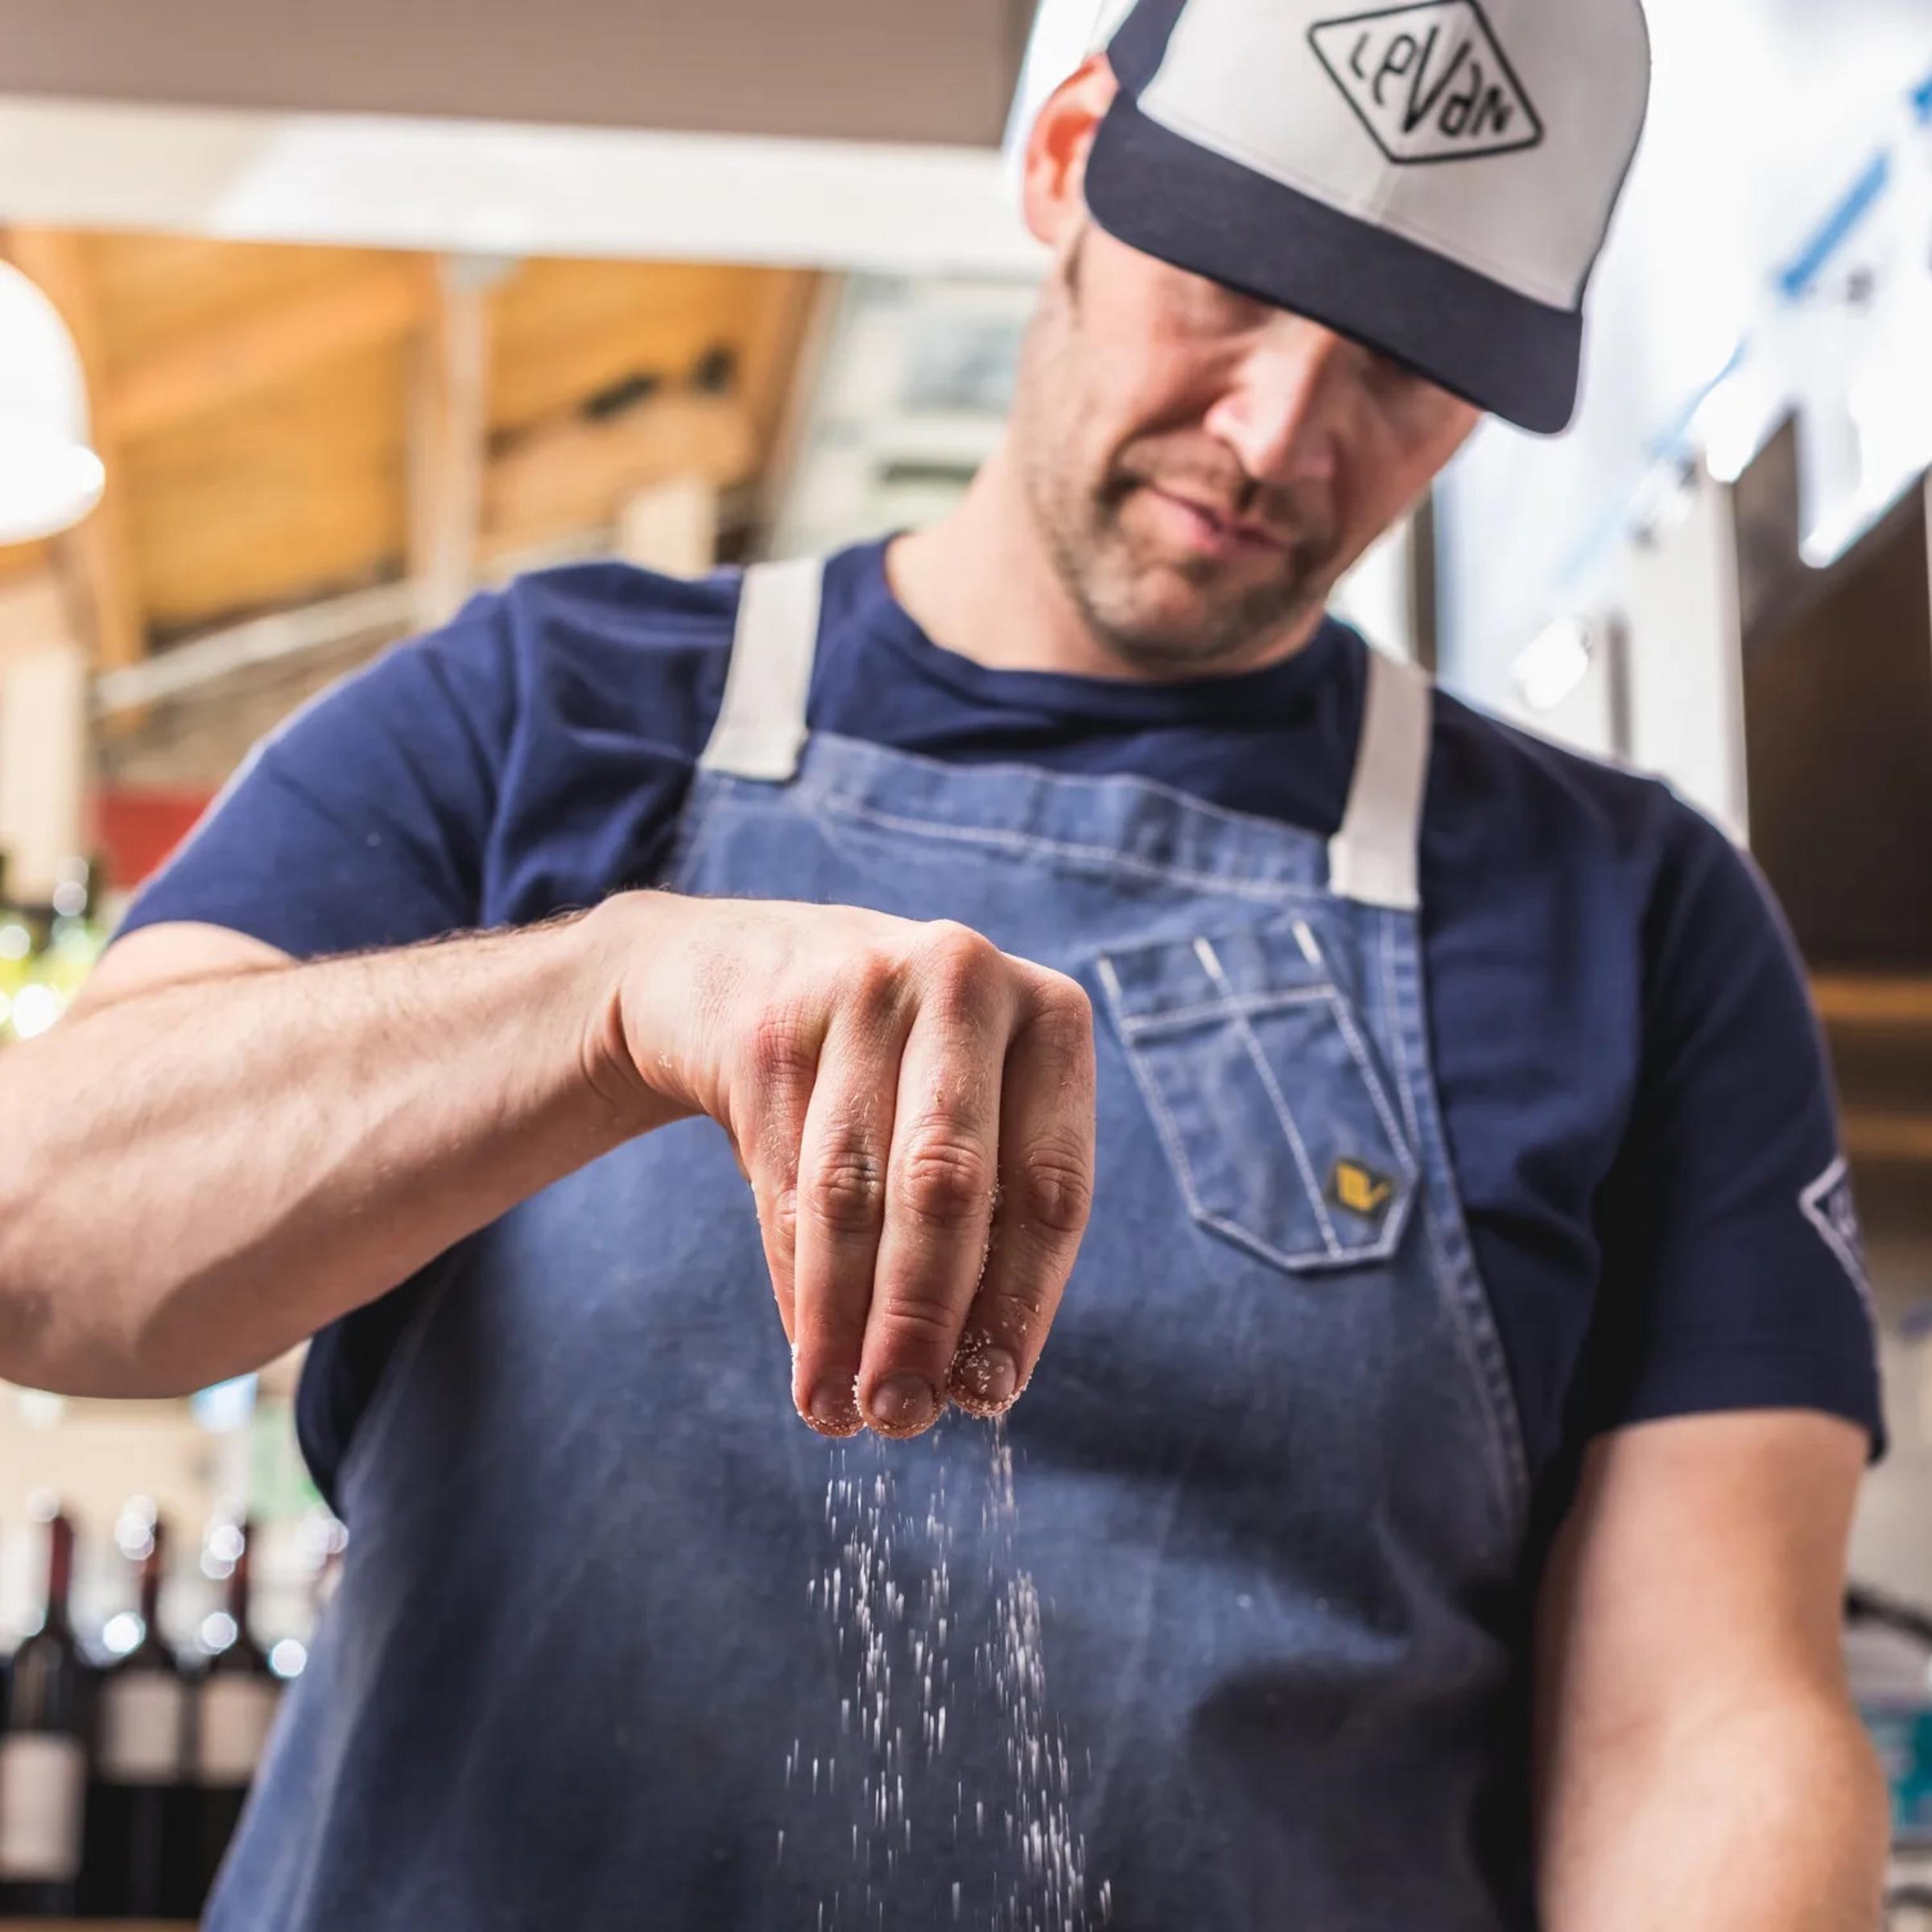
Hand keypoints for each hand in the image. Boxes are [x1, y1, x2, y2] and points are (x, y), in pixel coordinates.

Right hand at [598, 893, 1096, 1438]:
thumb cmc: (885, 1066)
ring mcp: (859, 989)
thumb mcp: (962, 1103)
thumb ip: (989, 1213)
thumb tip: (973, 1381)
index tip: (988, 1397)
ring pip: (854, 1190)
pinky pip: (783, 1182)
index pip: (1051, 1186)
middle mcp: (962, 982)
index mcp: (1048, 1016)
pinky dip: (797, 1283)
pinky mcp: (767, 1023)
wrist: (731, 969)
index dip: (1021, 1303)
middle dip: (925, 1316)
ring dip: (848, 1319)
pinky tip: (807, 1352)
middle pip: (949, 1183)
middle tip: (904, 1417)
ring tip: (843, 1410)